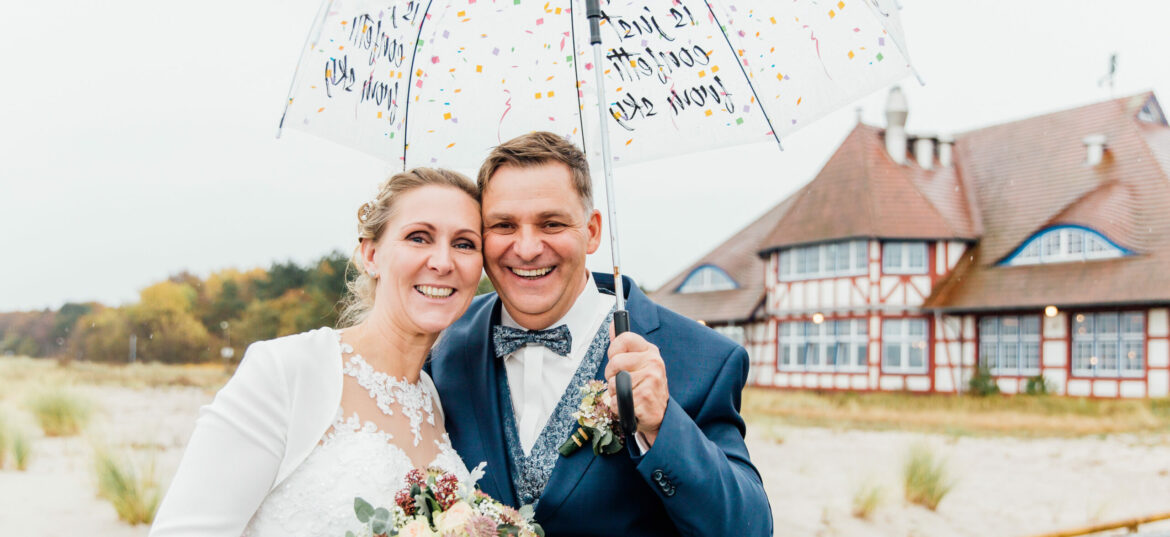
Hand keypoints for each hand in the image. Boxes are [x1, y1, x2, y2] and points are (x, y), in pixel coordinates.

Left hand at [604, 325, 667, 447]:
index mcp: (650, 351)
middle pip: (614, 362)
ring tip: (630, 395)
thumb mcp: (637, 363)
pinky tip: (631, 406)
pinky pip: (617, 401)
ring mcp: (651, 379)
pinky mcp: (645, 397)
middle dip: (612, 377)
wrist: (661, 415)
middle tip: (624, 383)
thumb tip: (613, 325)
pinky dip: (619, 407)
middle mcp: (653, 362)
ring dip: (615, 394)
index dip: (613, 350)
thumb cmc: (645, 387)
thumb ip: (623, 345)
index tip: (616, 359)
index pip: (624, 338)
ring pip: (614, 383)